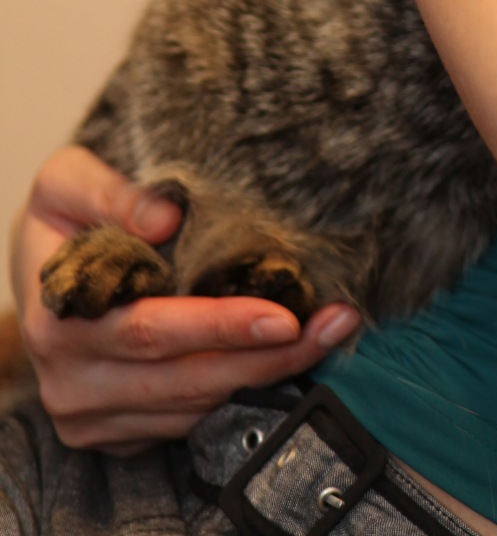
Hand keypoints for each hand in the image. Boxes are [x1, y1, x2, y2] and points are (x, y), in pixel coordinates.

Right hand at [11, 147, 360, 451]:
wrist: (40, 269)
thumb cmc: (61, 219)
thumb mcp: (67, 182)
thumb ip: (111, 192)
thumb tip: (166, 215)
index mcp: (60, 322)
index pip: (153, 332)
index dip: (221, 326)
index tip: (283, 315)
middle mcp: (73, 383)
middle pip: (188, 379)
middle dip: (269, 356)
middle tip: (335, 322)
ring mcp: (93, 416)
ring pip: (197, 406)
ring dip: (269, 374)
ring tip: (331, 331)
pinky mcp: (117, 434)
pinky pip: (190, 422)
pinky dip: (243, 391)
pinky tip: (289, 357)